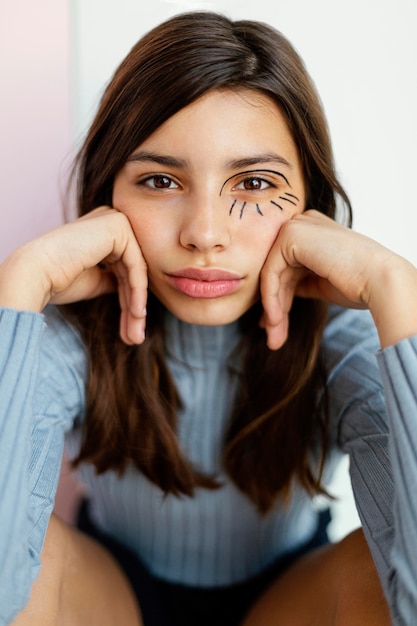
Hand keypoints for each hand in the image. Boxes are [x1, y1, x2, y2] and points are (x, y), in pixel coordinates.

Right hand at [0, 207, 147, 343]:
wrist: (34, 274)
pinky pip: (136, 264)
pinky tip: (136, 313)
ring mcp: (115, 220)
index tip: (131, 328)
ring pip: (137, 271)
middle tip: (135, 337)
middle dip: (134, 307)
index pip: (125, 269)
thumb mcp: (95, 281)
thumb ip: (115, 280)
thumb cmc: (57, 280)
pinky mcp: (118, 226)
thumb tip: (135, 289)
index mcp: (102, 230)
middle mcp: (110, 220)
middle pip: (132, 271)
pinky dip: (137, 291)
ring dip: (137, 306)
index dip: (129, 300)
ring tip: (135, 334)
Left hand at [260, 210, 416, 348]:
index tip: (276, 326)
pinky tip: (276, 320)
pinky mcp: (291, 235)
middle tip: (274, 338)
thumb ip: (299, 282)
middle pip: (279, 272)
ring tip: (274, 338)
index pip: (287, 268)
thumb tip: (276, 296)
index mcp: (313, 231)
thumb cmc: (360, 284)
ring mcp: (297, 226)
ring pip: (272, 275)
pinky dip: (271, 299)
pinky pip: (270, 272)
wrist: (380, 280)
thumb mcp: (321, 283)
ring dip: (272, 309)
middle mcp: (304, 223)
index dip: (280, 299)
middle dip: (275, 308)